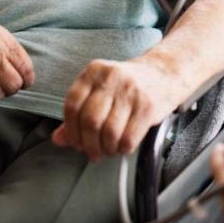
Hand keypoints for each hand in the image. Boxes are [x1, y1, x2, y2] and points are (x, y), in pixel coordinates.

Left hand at [52, 58, 180, 159]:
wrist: (165, 74)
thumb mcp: (100, 92)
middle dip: (88, 144)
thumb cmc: (128, 87)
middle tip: (92, 151)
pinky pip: (128, 139)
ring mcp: (131, 90)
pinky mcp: (148, 106)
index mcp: (95, 70)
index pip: (72, 105)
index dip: (71, 130)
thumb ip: (78, 114)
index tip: (76, 142)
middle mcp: (112, 77)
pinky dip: (122, 150)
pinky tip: (123, 145)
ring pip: (108, 133)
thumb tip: (58, 139)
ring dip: (106, 149)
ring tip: (109, 148)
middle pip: (89, 121)